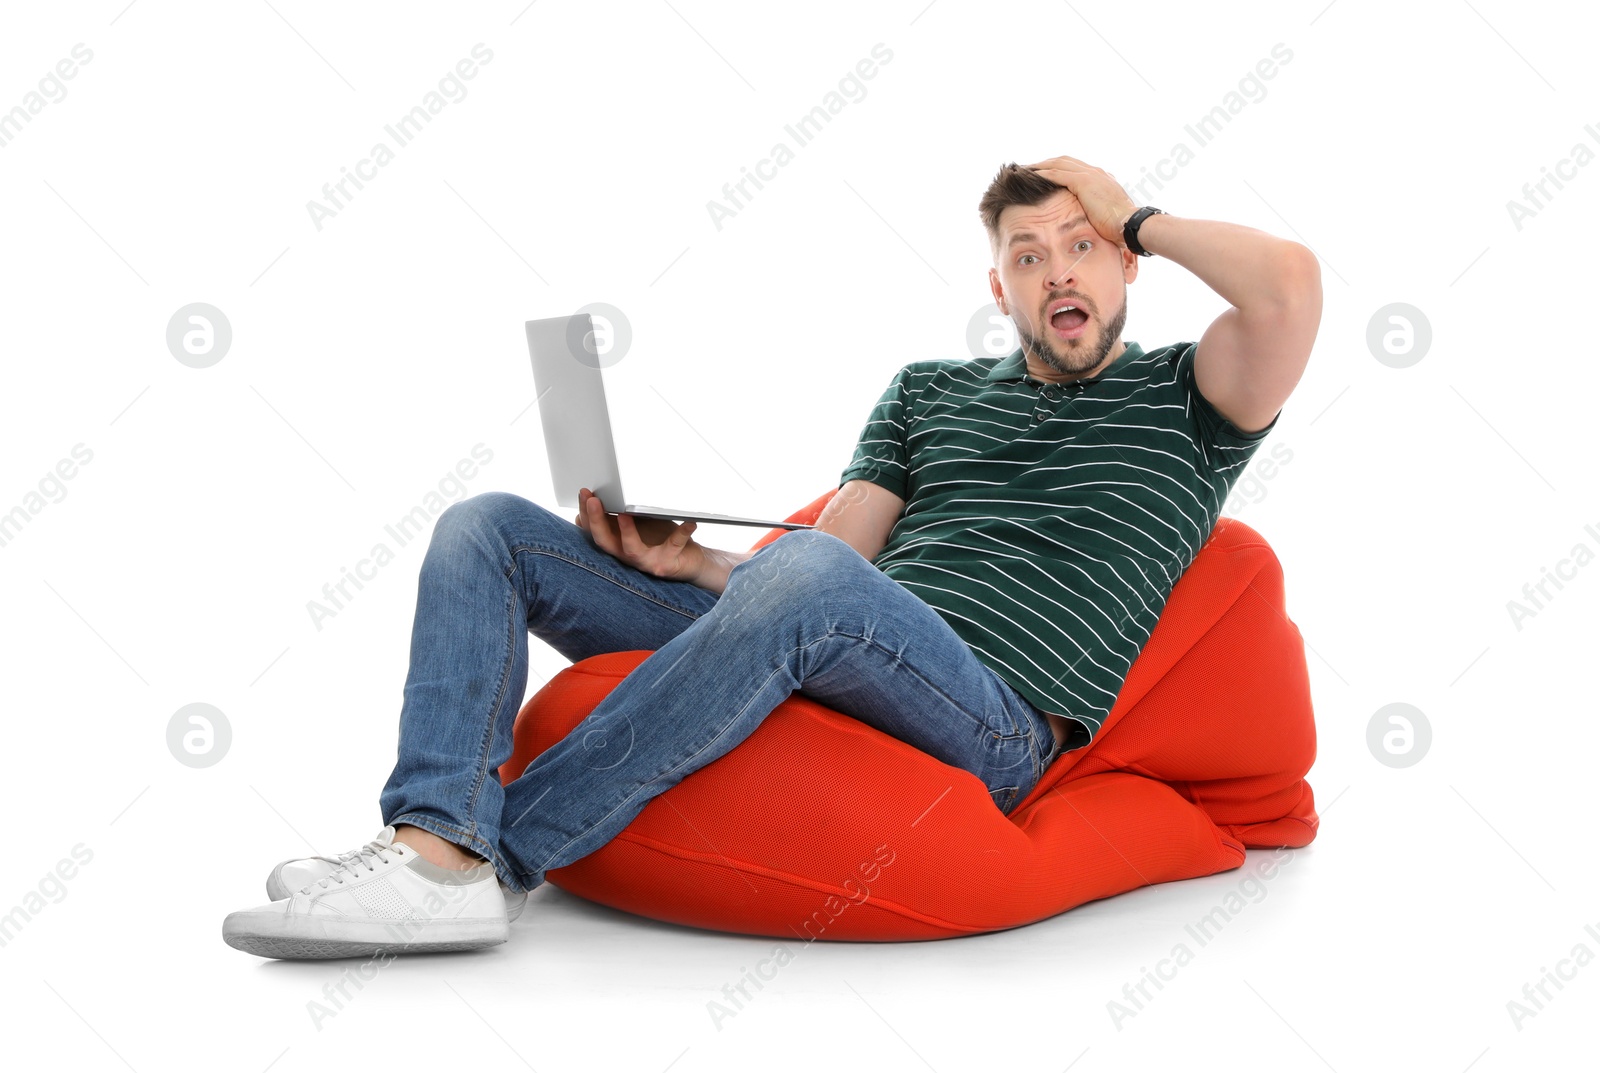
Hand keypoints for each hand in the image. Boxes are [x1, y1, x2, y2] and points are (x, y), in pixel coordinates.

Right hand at [574, 487, 707, 582]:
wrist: (689, 561)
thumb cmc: (662, 539)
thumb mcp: (639, 523)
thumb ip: (622, 514)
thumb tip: (605, 495)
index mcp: (618, 544)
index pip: (594, 531)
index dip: (585, 514)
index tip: (584, 493)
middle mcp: (627, 556)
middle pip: (604, 541)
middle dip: (595, 520)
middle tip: (593, 500)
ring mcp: (647, 562)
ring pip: (631, 549)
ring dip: (626, 531)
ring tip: (624, 514)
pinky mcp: (667, 564)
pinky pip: (674, 546)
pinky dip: (682, 533)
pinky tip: (690, 522)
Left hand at [1021, 155, 1138, 248]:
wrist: (1130, 224)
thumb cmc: (1120, 226)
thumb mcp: (1106, 215)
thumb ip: (1096, 211)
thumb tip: (1090, 222)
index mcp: (1101, 179)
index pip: (1074, 168)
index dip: (1058, 168)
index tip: (1044, 172)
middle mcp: (1096, 173)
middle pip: (1064, 161)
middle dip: (1046, 163)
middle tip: (1028, 168)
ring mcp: (1090, 175)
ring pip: (1058, 163)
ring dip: (1040, 166)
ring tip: (1023, 170)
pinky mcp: (1084, 182)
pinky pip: (1057, 173)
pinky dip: (1043, 173)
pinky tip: (1030, 176)